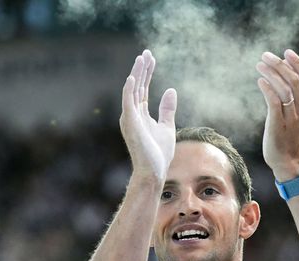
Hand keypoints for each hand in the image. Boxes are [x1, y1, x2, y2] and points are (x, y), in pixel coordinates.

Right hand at [119, 50, 176, 180]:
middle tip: (146, 52)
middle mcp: (132, 114)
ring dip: (136, 74)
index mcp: (140, 114)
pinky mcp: (131, 124)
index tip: (151, 58)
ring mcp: (130, 119)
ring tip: (141, 59)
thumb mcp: (167, 127)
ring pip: (132, 91)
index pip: (142, 88)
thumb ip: (167, 109)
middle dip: (142, 69)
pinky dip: (130, 90)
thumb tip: (170, 90)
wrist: (154, 171)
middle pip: (137, 86)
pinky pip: (128, 104)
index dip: (147, 72)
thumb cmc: (158, 154)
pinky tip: (133, 77)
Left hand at [256, 49, 298, 180]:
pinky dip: (268, 90)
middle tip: (265, 56)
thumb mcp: (290, 117)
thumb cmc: (285, 139)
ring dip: (272, 74)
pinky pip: (275, 103)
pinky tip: (260, 81)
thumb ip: (288, 101)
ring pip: (285, 89)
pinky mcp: (279, 124)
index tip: (287, 52)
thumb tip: (278, 83)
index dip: (298, 63)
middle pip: (294, 80)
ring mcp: (290, 117)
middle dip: (280, 65)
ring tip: (259, 64)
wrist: (287, 162)